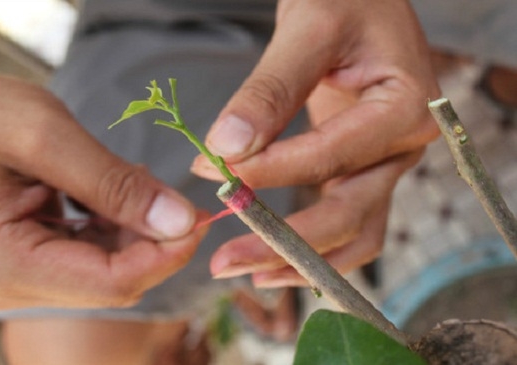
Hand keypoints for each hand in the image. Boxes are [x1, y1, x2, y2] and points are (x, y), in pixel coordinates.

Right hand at [0, 74, 205, 309]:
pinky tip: (113, 190)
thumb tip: (181, 221)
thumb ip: (114, 183)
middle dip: (155, 237)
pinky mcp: (32, 261)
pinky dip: (115, 225)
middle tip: (167, 188)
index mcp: (8, 262)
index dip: (169, 254)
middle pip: (116, 279)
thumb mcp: (45, 136)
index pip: (115, 282)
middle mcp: (13, 284)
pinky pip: (92, 256)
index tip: (201, 215)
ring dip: (136, 228)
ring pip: (109, 268)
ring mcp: (21, 277)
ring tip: (132, 179)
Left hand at [192, 0, 439, 284]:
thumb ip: (269, 90)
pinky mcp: (362, 171)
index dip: (271, 173)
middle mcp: (402, 147)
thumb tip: (227, 146)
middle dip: (284, 244)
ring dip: (299, 260)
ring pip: (352, 234)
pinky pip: (345, 223)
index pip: (330, 156)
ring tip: (244, 269)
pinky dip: (312, 247)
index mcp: (404, 109)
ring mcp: (384, 165)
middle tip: (225, 259)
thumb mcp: (308, 29)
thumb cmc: (345, 0)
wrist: (360, 0)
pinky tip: (271, 256)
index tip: (217, 176)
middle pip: (348, 215)